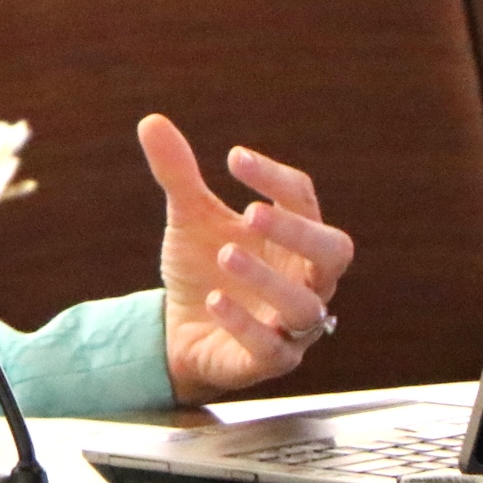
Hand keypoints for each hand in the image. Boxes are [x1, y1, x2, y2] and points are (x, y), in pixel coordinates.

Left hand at [143, 114, 353, 403]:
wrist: (180, 332)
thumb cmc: (203, 268)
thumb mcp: (188, 219)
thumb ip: (178, 175)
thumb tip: (151, 120)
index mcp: (292, 237)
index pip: (303, 199)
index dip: (275, 178)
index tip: (234, 158)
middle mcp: (305, 279)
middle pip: (331, 252)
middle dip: (298, 231)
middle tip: (252, 212)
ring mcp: (292, 324)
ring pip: (304, 305)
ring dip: (268, 279)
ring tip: (225, 254)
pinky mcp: (268, 361)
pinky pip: (271, 348)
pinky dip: (245, 324)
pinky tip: (213, 300)